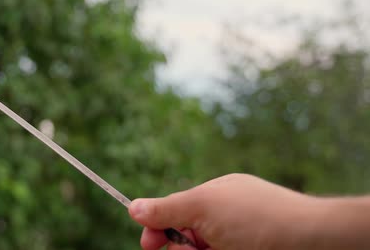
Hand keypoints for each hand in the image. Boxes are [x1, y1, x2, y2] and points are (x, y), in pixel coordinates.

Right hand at [128, 173, 320, 249]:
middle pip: (184, 238)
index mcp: (215, 197)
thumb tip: (133, 207)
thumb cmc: (257, 217)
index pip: (175, 210)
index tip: (147, 244)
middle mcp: (225, 219)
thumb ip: (167, 208)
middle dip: (179, 247)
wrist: (309, 241)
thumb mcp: (204, 207)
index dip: (157, 226)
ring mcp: (236, 241)